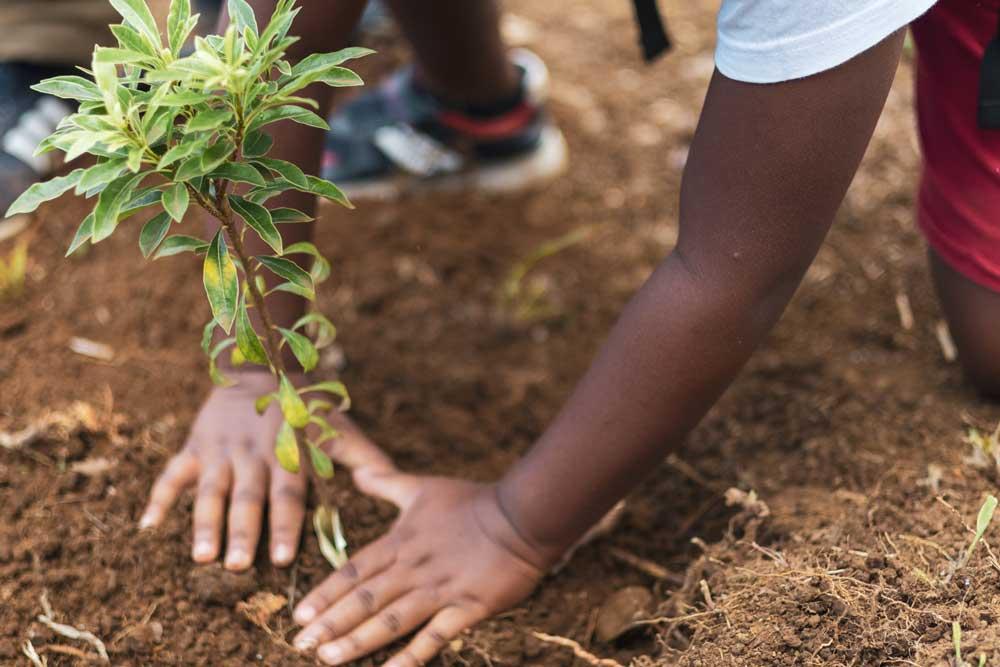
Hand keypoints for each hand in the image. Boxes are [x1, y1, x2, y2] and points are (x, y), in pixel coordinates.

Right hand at [140, 370, 391, 569]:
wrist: (262, 364)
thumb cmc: (306, 406)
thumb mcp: (337, 426)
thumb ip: (364, 455)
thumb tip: (392, 480)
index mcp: (288, 453)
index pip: (289, 495)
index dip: (286, 525)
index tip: (284, 557)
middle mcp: (253, 454)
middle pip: (247, 498)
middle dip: (242, 532)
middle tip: (236, 566)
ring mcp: (221, 449)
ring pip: (211, 490)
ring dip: (204, 523)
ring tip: (201, 555)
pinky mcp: (196, 444)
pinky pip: (174, 472)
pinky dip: (160, 497)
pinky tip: (147, 526)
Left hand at [291, 472, 550, 665]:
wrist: (521, 516)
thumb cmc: (471, 501)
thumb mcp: (422, 487)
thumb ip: (386, 482)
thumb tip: (356, 471)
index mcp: (401, 542)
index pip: (354, 570)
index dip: (325, 593)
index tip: (299, 614)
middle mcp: (414, 568)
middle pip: (364, 599)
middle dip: (330, 623)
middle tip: (300, 645)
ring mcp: (440, 589)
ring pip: (390, 620)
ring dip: (357, 641)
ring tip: (328, 659)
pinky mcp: (467, 608)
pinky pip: (434, 637)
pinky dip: (411, 656)